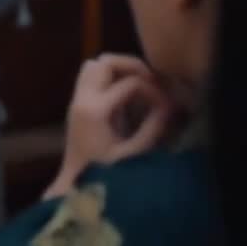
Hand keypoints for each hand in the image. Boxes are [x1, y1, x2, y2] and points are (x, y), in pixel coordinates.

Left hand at [45, 54, 172, 196]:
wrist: (74, 183)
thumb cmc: (104, 173)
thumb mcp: (134, 154)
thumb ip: (153, 128)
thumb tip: (172, 105)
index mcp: (94, 111)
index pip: (129, 83)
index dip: (154, 90)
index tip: (168, 105)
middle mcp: (82, 99)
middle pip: (103, 62)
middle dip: (132, 66)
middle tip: (154, 81)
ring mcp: (77, 99)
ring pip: (94, 66)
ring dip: (119, 69)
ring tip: (142, 84)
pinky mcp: (78, 104)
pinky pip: (91, 78)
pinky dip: (111, 78)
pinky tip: (128, 95)